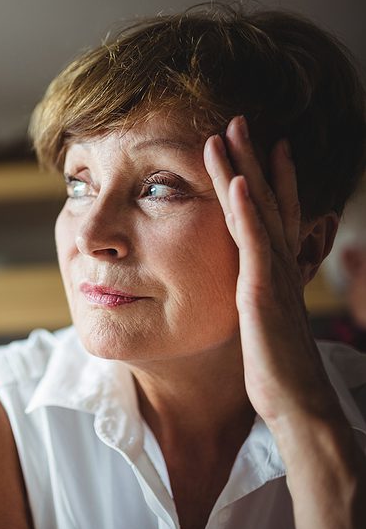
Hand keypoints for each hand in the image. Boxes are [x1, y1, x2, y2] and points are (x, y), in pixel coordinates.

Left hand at [203, 115, 341, 428]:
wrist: (298, 408)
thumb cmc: (278, 374)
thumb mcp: (263, 328)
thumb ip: (257, 303)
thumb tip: (248, 295)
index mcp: (274, 274)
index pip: (269, 216)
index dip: (266, 179)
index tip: (257, 148)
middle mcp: (278, 267)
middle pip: (266, 201)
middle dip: (253, 159)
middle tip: (238, 120)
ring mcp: (273, 277)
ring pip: (257, 212)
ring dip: (245, 169)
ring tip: (229, 132)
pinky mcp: (263, 293)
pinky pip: (256, 244)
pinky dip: (248, 210)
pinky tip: (240, 182)